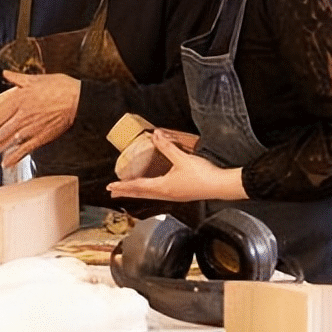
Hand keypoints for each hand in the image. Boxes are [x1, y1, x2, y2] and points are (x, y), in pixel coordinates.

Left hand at [0, 71, 80, 166]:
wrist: (79, 99)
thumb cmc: (59, 87)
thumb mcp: (36, 79)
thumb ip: (18, 78)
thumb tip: (6, 74)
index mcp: (19, 99)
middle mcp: (22, 115)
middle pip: (0, 132)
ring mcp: (32, 128)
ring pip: (9, 142)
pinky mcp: (42, 137)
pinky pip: (26, 149)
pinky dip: (15, 157)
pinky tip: (6, 163)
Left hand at [106, 129, 246, 201]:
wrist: (221, 186)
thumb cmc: (203, 175)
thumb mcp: (182, 158)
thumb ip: (167, 147)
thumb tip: (156, 135)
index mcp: (163, 187)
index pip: (138, 186)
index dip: (123, 185)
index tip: (110, 186)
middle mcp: (167, 193)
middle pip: (141, 194)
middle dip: (126, 192)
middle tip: (113, 192)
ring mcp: (175, 195)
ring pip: (150, 195)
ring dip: (138, 192)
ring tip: (129, 190)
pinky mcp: (182, 193)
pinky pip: (160, 193)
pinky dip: (150, 190)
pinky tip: (154, 187)